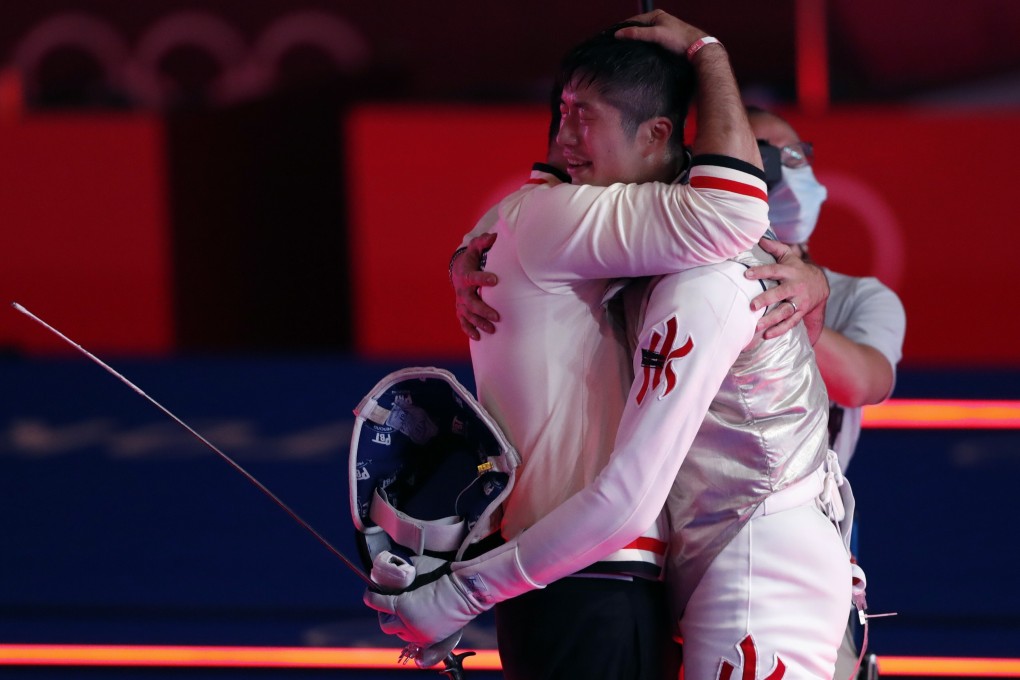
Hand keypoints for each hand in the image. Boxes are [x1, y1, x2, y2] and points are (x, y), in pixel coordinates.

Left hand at [364, 551, 483, 647]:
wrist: (468, 589)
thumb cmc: (444, 574)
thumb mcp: (419, 565)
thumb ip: (402, 568)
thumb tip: (392, 566)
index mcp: (402, 605)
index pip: (376, 602)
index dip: (371, 595)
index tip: (371, 591)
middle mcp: (407, 623)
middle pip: (385, 622)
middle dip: (384, 612)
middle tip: (388, 602)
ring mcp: (419, 634)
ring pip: (399, 633)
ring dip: (398, 623)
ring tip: (404, 612)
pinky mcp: (430, 639)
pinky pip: (415, 639)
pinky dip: (412, 631)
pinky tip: (416, 620)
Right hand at [452, 233, 499, 339]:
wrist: (458, 269)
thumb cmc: (472, 258)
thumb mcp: (476, 248)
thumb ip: (483, 242)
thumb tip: (494, 236)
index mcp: (466, 275)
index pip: (473, 278)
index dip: (483, 279)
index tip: (495, 280)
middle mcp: (462, 290)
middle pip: (471, 302)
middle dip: (483, 310)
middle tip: (497, 316)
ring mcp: (461, 301)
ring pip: (468, 315)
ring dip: (479, 323)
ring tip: (492, 330)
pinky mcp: (461, 308)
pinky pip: (463, 321)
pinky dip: (469, 329)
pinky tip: (478, 337)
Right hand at [614, 10, 708, 55]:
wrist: (697, 48)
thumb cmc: (678, 39)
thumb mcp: (655, 34)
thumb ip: (637, 33)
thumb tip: (618, 33)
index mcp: (656, 15)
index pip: (634, 20)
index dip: (623, 28)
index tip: (612, 37)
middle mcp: (658, 21)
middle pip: (638, 28)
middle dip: (629, 35)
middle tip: (618, 45)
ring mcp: (662, 30)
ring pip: (644, 36)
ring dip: (636, 42)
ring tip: (626, 50)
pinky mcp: (665, 40)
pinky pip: (650, 42)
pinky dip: (644, 46)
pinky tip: (640, 53)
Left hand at [745, 238, 828, 342]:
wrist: (820, 284)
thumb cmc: (797, 269)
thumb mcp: (789, 256)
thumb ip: (775, 247)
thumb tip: (760, 238)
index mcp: (790, 272)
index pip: (774, 270)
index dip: (761, 272)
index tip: (747, 275)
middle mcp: (795, 287)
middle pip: (781, 293)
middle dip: (767, 299)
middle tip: (752, 306)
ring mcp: (799, 301)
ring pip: (786, 311)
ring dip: (772, 319)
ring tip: (758, 326)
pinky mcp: (800, 313)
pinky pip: (790, 323)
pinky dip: (779, 330)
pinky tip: (767, 335)